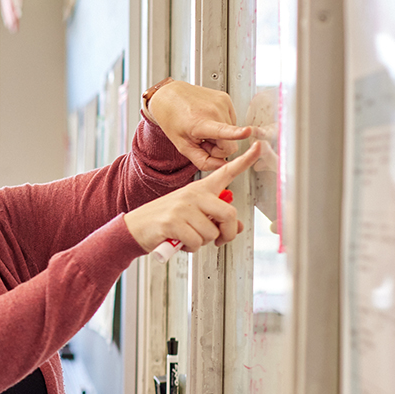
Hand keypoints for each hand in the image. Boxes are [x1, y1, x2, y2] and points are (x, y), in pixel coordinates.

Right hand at [123, 141, 262, 252]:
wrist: (135, 227)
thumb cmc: (166, 221)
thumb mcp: (193, 216)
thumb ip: (215, 219)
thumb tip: (237, 228)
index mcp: (200, 189)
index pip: (226, 171)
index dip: (245, 160)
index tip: (258, 145)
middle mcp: (194, 194)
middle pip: (228, 213)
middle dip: (227, 233)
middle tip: (219, 240)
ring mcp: (183, 207)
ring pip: (212, 232)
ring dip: (203, 242)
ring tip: (189, 238)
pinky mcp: (173, 222)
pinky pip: (196, 241)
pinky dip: (191, 248)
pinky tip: (181, 242)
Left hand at [147, 81, 253, 170]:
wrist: (170, 95)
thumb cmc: (173, 120)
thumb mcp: (182, 146)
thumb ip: (202, 161)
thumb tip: (222, 166)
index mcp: (200, 123)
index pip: (222, 130)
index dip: (237, 133)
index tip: (248, 132)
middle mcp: (214, 110)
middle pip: (230, 145)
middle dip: (219, 148)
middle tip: (202, 141)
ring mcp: (222, 103)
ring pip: (232, 134)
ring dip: (220, 136)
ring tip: (203, 129)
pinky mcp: (226, 99)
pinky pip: (231, 122)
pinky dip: (221, 124)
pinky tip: (208, 120)